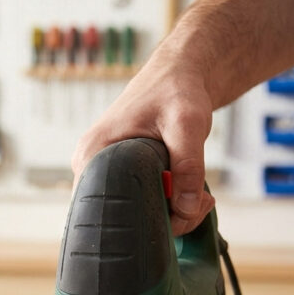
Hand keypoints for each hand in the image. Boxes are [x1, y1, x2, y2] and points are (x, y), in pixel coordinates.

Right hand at [71, 56, 215, 235]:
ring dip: (173, 213)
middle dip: (167, 218)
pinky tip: (190, 193)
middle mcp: (91, 169)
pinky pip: (140, 202)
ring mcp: (104, 174)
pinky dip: (168, 204)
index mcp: (93, 157)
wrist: (176, 74)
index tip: (183, 211)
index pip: (105, 211)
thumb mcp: (186, 125)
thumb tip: (187, 208)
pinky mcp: (120, 176)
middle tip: (201, 202)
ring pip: (135, 212)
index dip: (144, 220)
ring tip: (202, 195)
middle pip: (122, 215)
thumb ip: (188, 166)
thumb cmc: (175, 90)